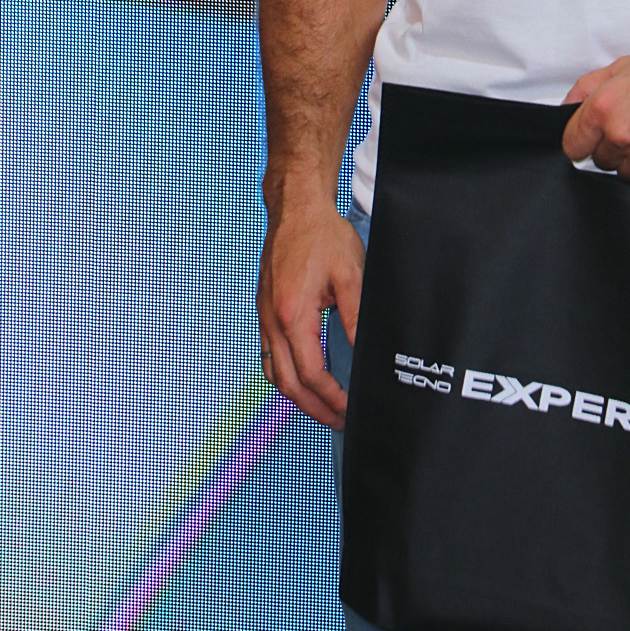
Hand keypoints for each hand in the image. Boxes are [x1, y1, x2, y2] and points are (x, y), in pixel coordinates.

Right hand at [256, 197, 365, 427]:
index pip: (310, 374)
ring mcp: (264, 315)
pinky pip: (269, 354)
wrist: (296, 208)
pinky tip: (303, 377)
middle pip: (287, 382)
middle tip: (338, 422)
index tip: (350, 410)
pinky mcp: (265, 309)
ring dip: (296, 395)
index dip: (331, 398)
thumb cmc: (323, 236)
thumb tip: (364, 352)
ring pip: (273, 371)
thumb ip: (355, 317)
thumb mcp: (350, 275)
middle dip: (312, 408)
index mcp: (292, 315)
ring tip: (322, 407)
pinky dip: (285, 374)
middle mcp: (271, 320)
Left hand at [561, 51, 629, 190]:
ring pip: (625, 176)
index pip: (572, 147)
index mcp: (603, 108)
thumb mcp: (620, 69)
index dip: (585, 141)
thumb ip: (584, 89)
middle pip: (601, 162)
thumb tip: (564, 110)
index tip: (596, 138)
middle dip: (614, 149)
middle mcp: (622, 135)